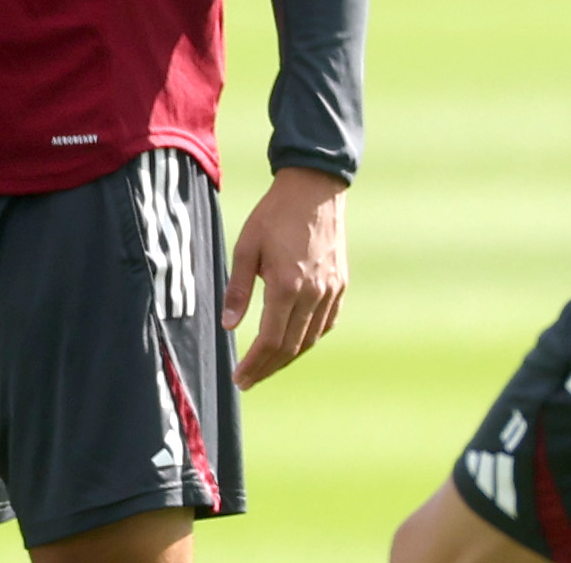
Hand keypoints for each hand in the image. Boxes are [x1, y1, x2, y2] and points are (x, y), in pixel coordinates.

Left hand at [224, 166, 347, 388]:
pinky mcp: (340, 285)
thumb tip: (229, 326)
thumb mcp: (246, 246)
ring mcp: (331, 291)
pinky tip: (294, 343)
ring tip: (266, 366)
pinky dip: (308, 340)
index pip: (270, 341)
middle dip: (267, 369)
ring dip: (287, 358)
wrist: (314, 189)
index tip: (239, 378)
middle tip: (248, 380)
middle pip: (291, 348)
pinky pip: (325, 324)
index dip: (254, 364)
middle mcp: (313, 294)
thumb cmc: (274, 214)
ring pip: (310, 340)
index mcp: (287, 286)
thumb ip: (238, 289)